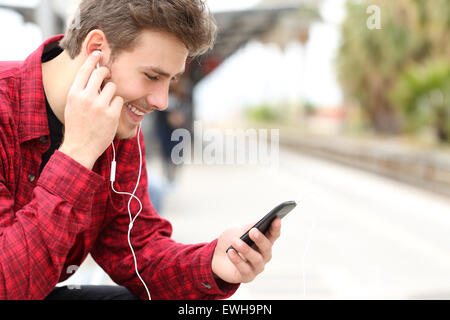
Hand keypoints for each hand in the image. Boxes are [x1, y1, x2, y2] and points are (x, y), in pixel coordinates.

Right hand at [59, 51, 122, 168]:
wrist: (80, 148)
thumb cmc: (77, 126)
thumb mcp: (72, 105)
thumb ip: (80, 90)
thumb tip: (92, 73)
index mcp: (74, 94)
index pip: (84, 70)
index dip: (93, 59)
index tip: (99, 53)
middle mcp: (86, 97)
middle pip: (101, 74)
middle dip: (106, 72)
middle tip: (108, 75)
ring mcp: (99, 106)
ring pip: (113, 87)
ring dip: (112, 92)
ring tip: (106, 103)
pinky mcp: (111, 114)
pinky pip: (119, 100)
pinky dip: (117, 105)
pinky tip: (111, 113)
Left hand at [211, 218, 280, 283]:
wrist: (216, 256)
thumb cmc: (231, 241)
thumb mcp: (239, 230)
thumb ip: (249, 226)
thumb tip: (261, 220)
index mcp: (264, 241)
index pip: (273, 235)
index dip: (276, 227)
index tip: (276, 219)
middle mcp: (264, 255)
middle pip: (267, 247)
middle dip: (260, 239)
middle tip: (252, 232)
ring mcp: (257, 267)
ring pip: (257, 259)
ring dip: (246, 249)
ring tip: (235, 241)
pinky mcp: (247, 276)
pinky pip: (245, 269)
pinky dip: (237, 260)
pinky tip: (230, 252)